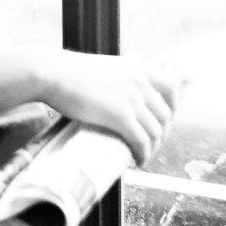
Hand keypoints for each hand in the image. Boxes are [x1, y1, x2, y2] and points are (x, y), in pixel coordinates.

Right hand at [37, 51, 183, 165]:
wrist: (52, 73)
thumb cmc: (69, 71)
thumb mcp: (105, 66)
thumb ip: (119, 76)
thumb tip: (119, 93)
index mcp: (139, 67)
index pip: (171, 88)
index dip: (173, 108)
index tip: (163, 121)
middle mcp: (141, 82)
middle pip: (165, 114)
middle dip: (162, 133)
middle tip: (151, 143)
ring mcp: (132, 99)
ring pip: (155, 131)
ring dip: (153, 147)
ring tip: (143, 154)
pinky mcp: (120, 116)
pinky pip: (141, 141)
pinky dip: (143, 153)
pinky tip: (138, 159)